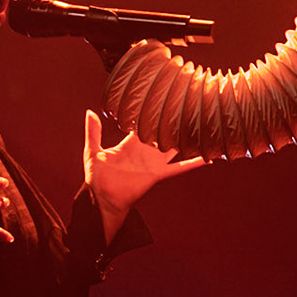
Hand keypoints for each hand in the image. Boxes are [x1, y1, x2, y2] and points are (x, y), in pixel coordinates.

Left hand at [83, 109, 205, 238]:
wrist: (103, 198)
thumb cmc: (96, 177)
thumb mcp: (92, 151)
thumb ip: (93, 132)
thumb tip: (90, 112)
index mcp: (130, 143)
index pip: (143, 123)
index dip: (151, 112)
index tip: (162, 99)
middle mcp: (145, 150)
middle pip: (162, 132)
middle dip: (172, 121)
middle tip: (186, 107)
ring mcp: (153, 162)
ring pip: (174, 147)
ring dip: (186, 139)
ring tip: (201, 126)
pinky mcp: (158, 174)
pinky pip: (179, 168)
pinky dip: (192, 163)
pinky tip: (206, 157)